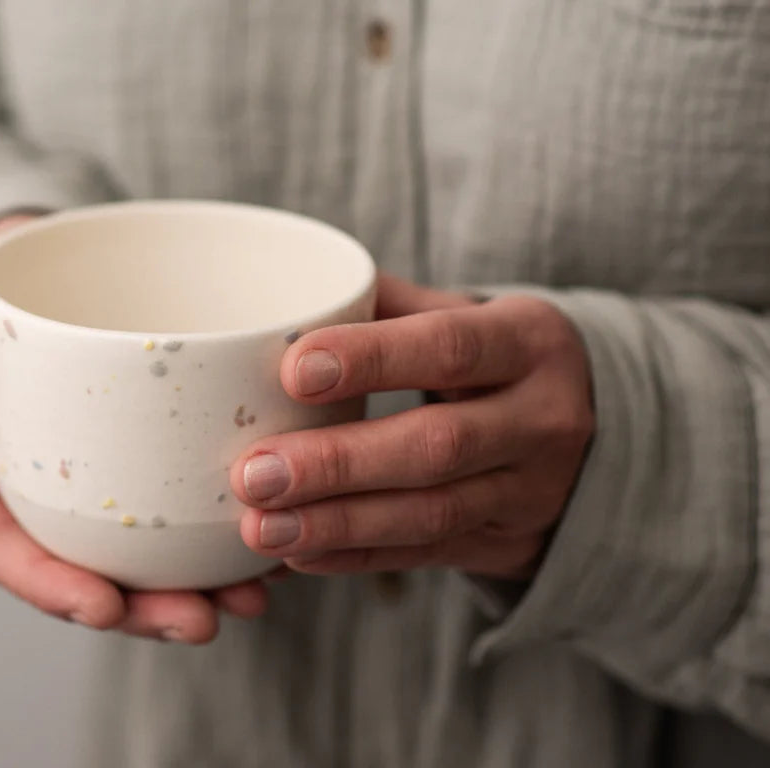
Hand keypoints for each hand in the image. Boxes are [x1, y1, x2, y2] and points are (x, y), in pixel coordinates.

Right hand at [0, 213, 267, 642]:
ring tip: (250, 596)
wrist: (41, 272)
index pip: (6, 551)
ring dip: (191, 588)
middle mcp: (38, 498)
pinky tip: (267, 546)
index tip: (103, 606)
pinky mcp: (143, 465)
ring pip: (139, 560)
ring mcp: (93, 489)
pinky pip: (177, 514)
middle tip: (201, 619)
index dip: (50, 587)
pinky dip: (218, 537)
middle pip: (84, 575)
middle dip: (142, 610)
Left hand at [233, 275, 593, 579]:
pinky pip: (425, 554)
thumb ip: (387, 306)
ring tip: (260, 526)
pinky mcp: (507, 543)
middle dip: (337, 462)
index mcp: (527, 342)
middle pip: (436, 445)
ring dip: (337, 523)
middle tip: (253, 473)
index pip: (450, 347)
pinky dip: (355, 556)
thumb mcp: (469, 318)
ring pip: (429, 513)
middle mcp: (541, 419)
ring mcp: (530, 490)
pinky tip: (296, 555)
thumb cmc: (497, 360)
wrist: (604, 438)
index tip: (293, 371)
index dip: (372, 359)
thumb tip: (289, 300)